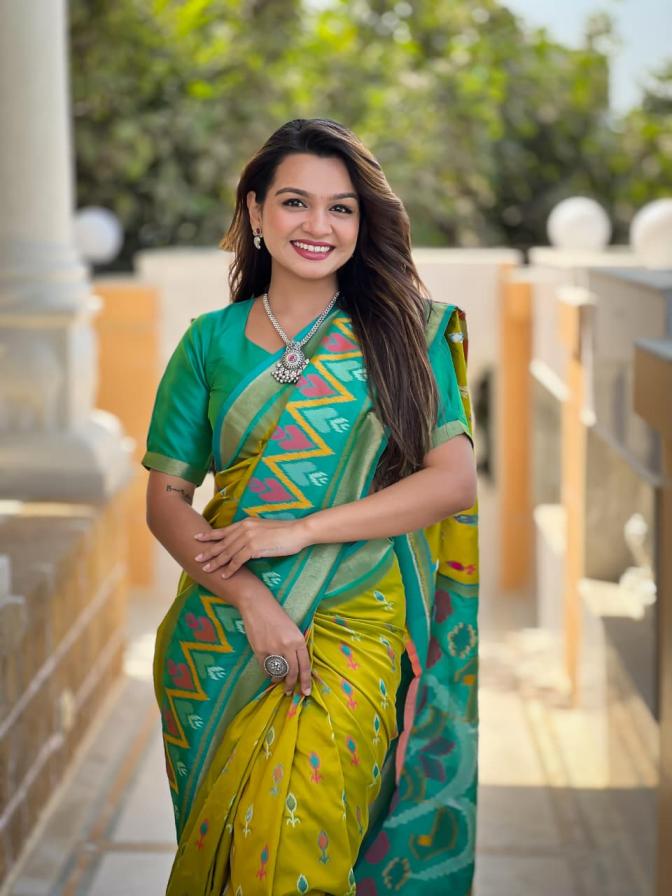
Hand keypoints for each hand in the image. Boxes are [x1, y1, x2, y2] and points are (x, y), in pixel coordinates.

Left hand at [193, 517, 311, 577]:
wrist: (298, 531)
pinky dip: (230, 569)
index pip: (224, 530)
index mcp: (246, 523)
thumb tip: (245, 542)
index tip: (197, 538)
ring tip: (206, 569)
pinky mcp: (254, 547)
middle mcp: (244, 528)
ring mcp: (248, 537)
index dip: (210, 535)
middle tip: (196, 558)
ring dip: (216, 562)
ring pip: (227, 552)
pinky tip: (224, 575)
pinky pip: (238, 560)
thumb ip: (252, 532)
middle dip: (208, 551)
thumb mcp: (264, 528)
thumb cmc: (285, 531)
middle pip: (222, 542)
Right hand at [238, 586, 311, 695]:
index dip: (305, 681)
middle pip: (293, 672)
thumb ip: (296, 645)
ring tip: (278, 680)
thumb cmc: (277, 615)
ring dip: (278, 679)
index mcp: (298, 640)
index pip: (305, 666)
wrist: (258, 606)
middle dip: (291, 684)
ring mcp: (273, 649)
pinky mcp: (260, 651)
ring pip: (279, 672)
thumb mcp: (293, 629)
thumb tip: (297, 664)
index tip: (306, 692)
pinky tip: (269, 672)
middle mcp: (288, 646)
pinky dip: (268, 672)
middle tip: (289, 691)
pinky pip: (266, 668)